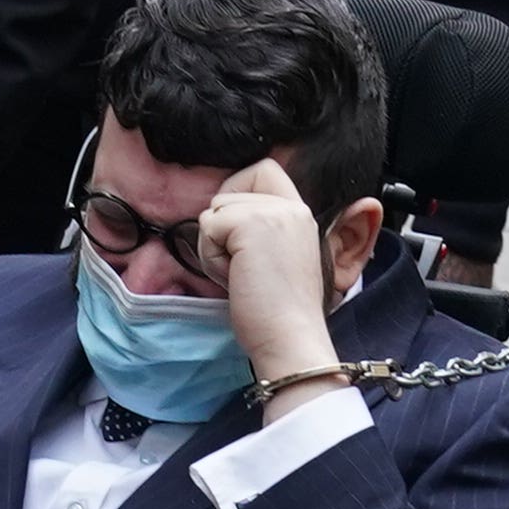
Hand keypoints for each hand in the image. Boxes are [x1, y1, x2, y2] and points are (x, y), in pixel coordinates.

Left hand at [199, 154, 335, 379]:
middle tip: (244, 267)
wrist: (290, 338)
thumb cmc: (279, 313)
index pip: (262, 170)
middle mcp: (291, 205)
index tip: (239, 236)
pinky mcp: (249, 223)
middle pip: (228, 190)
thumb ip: (258, 229)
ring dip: (215, 247)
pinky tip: (236, 279)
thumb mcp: (277, 257)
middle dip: (222, 230)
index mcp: (300, 213)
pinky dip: (211, 258)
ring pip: (214, 211)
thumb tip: (217, 214)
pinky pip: (207, 227)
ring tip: (243, 276)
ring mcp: (272, 211)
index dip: (238, 194)